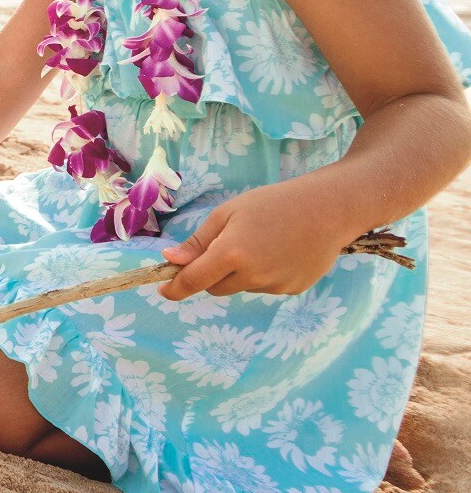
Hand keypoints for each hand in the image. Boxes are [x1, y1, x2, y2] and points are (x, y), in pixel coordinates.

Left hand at [158, 184, 345, 299]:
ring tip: (261, 243)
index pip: (193, 281)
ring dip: (239, 273)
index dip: (175, 288)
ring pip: (241, 287)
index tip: (164, 290)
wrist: (329, 208)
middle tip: (224, 247)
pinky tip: (279, 252)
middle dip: (210, 274)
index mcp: (232, 253)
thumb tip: (170, 260)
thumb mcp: (228, 213)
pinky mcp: (293, 289)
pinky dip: (263, 275)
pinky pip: (265, 287)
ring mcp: (275, 285)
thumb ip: (199, 241)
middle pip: (215, 287)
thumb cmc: (273, 203)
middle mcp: (253, 275)